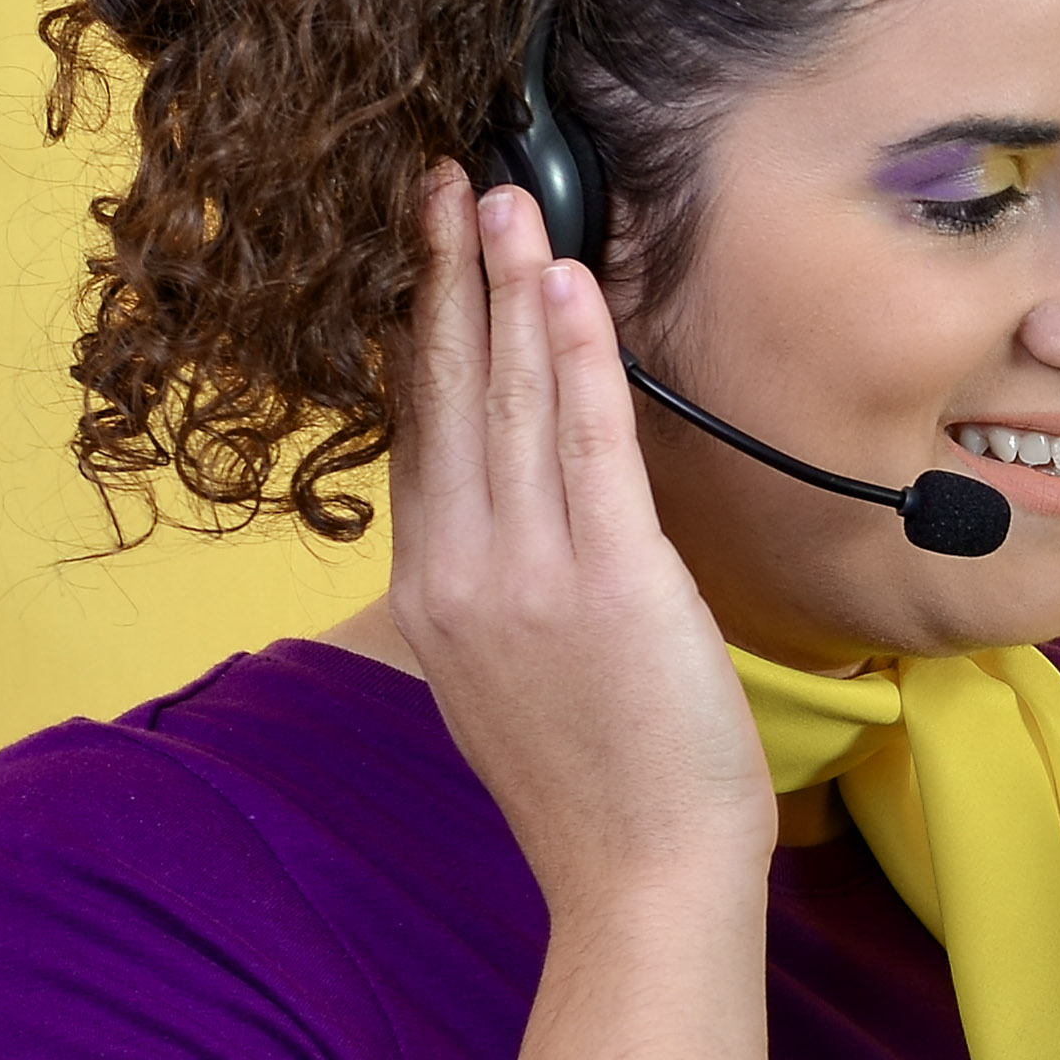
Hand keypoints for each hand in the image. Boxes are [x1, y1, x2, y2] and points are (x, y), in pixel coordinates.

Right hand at [386, 169, 773, 908]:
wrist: (641, 877)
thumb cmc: (594, 784)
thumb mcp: (504, 674)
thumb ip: (489, 587)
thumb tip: (503, 512)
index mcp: (430, 593)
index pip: (418, 431)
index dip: (419, 330)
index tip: (423, 250)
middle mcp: (462, 572)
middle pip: (445, 393)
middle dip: (448, 277)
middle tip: (449, 181)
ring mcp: (529, 574)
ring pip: (506, 399)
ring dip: (507, 287)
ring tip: (506, 200)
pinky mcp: (610, 579)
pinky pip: (585, 442)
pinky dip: (571, 355)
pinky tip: (566, 286)